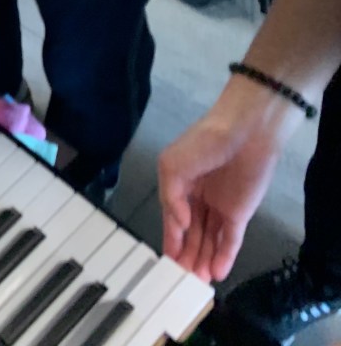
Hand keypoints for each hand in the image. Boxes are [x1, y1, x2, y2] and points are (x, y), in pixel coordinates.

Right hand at [158, 78, 290, 282]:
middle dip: (186, 255)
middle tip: (182, 278)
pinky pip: (231, 239)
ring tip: (198, 281)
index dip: (170, 239)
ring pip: (209, 240)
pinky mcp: (241, 213)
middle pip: (191, 234)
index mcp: (178, 185)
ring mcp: (220, 207)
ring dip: (204, 260)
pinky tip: (217, 272)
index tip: (167, 260)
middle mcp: (198, 199)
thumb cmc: (203, 143)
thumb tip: (181, 224)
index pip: (173, 219)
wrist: (244, 132)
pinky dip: (224, 256)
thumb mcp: (172, 164)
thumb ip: (171, 197)